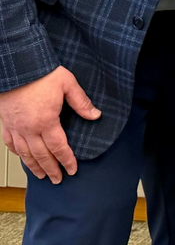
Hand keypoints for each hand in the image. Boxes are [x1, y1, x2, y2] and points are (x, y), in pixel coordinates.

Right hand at [0, 66, 100, 182]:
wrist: (17, 65)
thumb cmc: (41, 72)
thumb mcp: (67, 83)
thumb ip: (81, 102)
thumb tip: (95, 115)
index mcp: (46, 122)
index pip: (59, 148)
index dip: (67, 161)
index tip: (72, 170)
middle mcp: (29, 129)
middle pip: (42, 156)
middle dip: (51, 169)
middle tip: (58, 179)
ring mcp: (15, 127)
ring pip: (25, 154)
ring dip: (34, 166)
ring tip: (42, 175)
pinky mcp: (5, 122)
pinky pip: (10, 143)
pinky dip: (18, 153)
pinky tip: (23, 157)